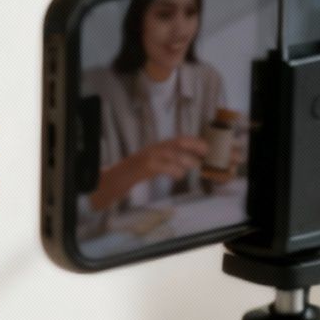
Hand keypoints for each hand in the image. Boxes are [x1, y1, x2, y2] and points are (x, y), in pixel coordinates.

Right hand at [89, 135, 206, 210]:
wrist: (113, 179)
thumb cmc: (134, 173)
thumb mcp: (153, 164)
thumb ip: (169, 161)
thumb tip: (190, 162)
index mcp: (156, 147)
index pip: (178, 139)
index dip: (193, 141)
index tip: (206, 147)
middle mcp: (152, 149)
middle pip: (175, 143)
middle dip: (192, 146)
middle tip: (204, 154)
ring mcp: (146, 158)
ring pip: (169, 153)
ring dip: (184, 159)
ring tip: (193, 165)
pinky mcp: (141, 168)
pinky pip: (159, 166)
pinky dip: (171, 169)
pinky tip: (177, 175)